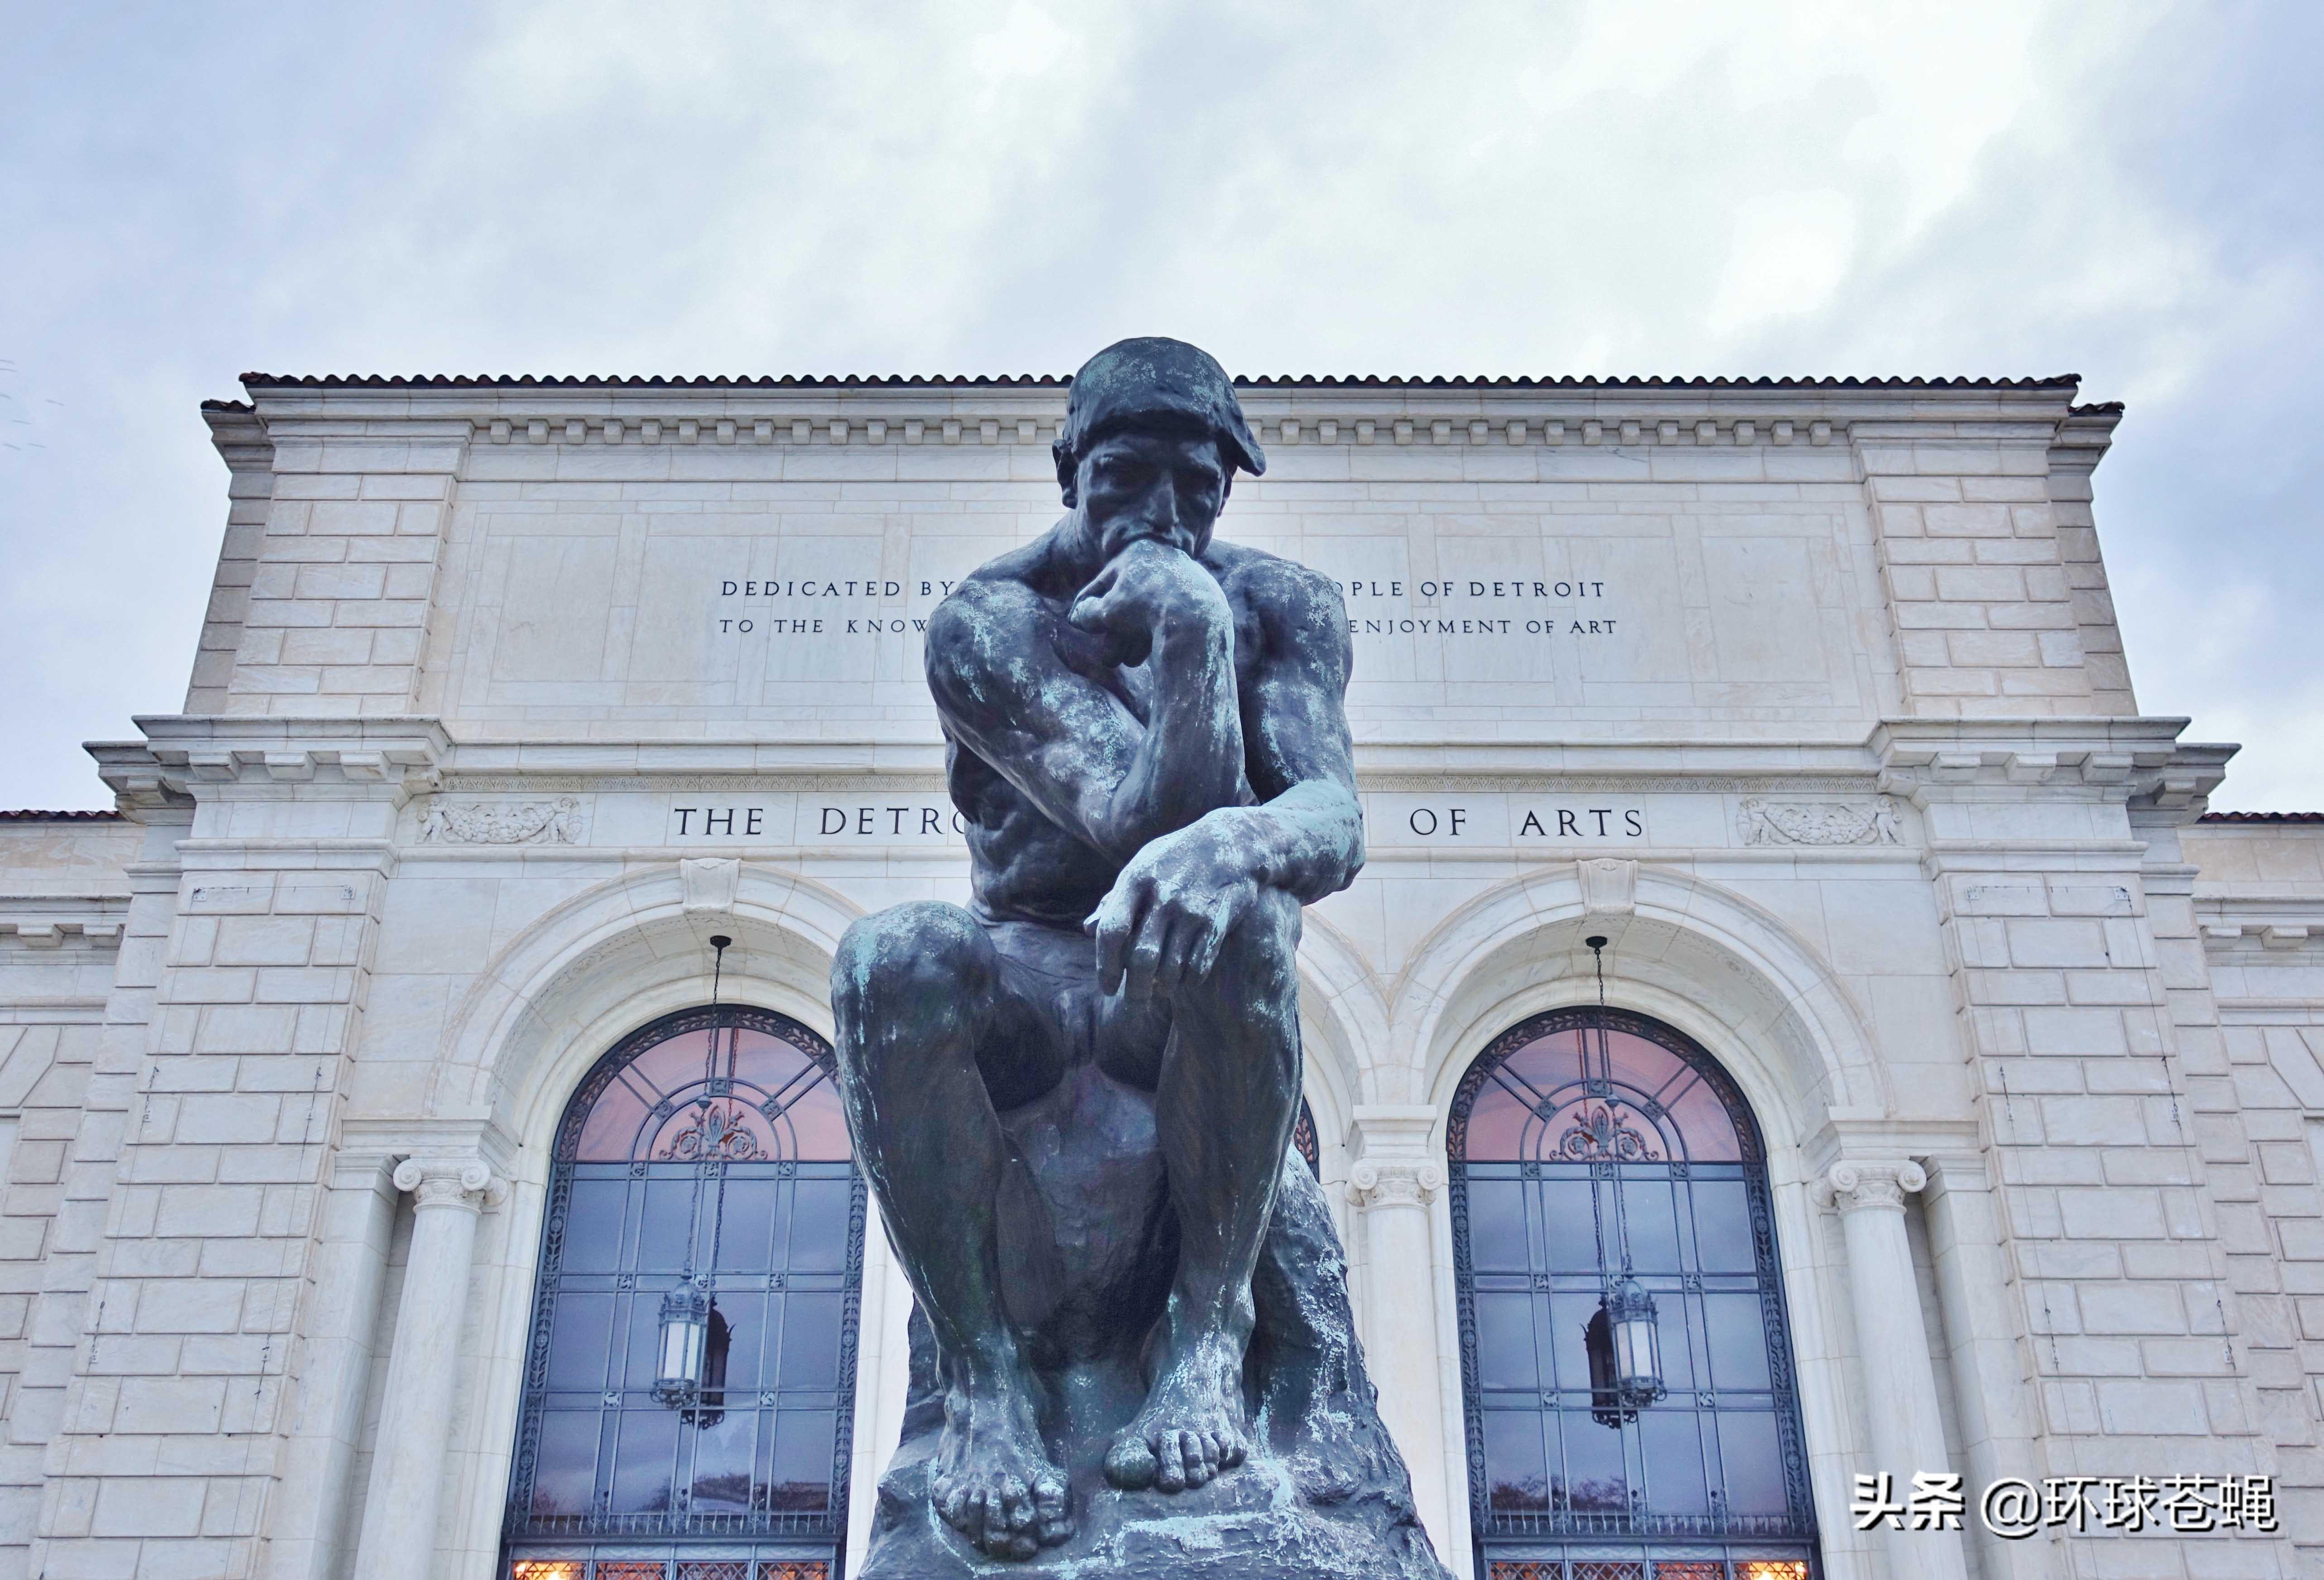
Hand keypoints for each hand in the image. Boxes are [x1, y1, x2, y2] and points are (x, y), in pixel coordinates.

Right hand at [1067, 538, 1230, 667]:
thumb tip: (1078, 616)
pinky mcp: (1203, 599)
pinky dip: (1159, 634)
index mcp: (1137, 553)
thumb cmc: (1146, 609)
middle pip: (1129, 600)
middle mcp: (1163, 560)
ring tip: (1129, 660)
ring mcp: (1185, 579)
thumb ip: (1088, 613)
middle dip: (1115, 633)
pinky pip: (1172, 617)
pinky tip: (1151, 654)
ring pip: (1151, 611)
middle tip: (1108, 656)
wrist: (1197, 620)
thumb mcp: (1108, 612)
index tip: (1077, 621)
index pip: (1101, 583)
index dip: (1084, 606)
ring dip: (1136, 638)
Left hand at [1086, 816, 1260, 1000]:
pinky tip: (1183, 980)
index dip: (1106, 965)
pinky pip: (1198, 966)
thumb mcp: (1141, 867)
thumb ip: (1114, 899)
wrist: (1231, 841)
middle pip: (1141, 958)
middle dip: (1135, 990)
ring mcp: (1192, 910)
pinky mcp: (1217, 922)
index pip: (1111, 931)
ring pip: (1171, 967)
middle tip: (1134, 1004)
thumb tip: (1088, 930)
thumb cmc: (1176, 857)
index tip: (1108, 987)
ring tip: (1158, 992)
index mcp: (1136, 880)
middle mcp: (1163, 896)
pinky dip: (1188, 980)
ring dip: (1162, 988)